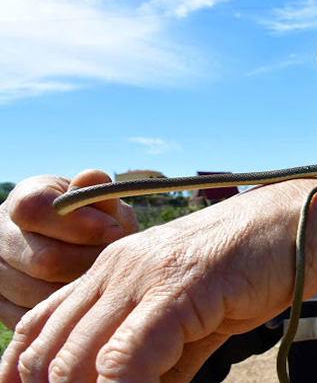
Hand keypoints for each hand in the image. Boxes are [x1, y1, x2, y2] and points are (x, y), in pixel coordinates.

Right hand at [0, 170, 138, 328]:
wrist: (89, 250)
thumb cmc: (100, 222)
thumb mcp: (104, 205)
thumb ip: (99, 195)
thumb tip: (91, 178)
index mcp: (25, 198)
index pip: (34, 209)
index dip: (77, 223)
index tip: (114, 231)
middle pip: (41, 258)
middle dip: (87, 264)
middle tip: (114, 264)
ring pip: (36, 291)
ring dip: (77, 291)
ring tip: (101, 280)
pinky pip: (30, 316)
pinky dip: (62, 311)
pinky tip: (82, 297)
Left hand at [0, 176, 316, 381]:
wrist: (313, 224)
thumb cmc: (260, 265)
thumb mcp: (198, 317)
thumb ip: (164, 359)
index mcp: (116, 268)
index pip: (41, 328)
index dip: (27, 375)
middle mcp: (118, 267)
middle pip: (49, 352)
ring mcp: (146, 276)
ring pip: (76, 361)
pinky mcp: (179, 289)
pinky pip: (124, 361)